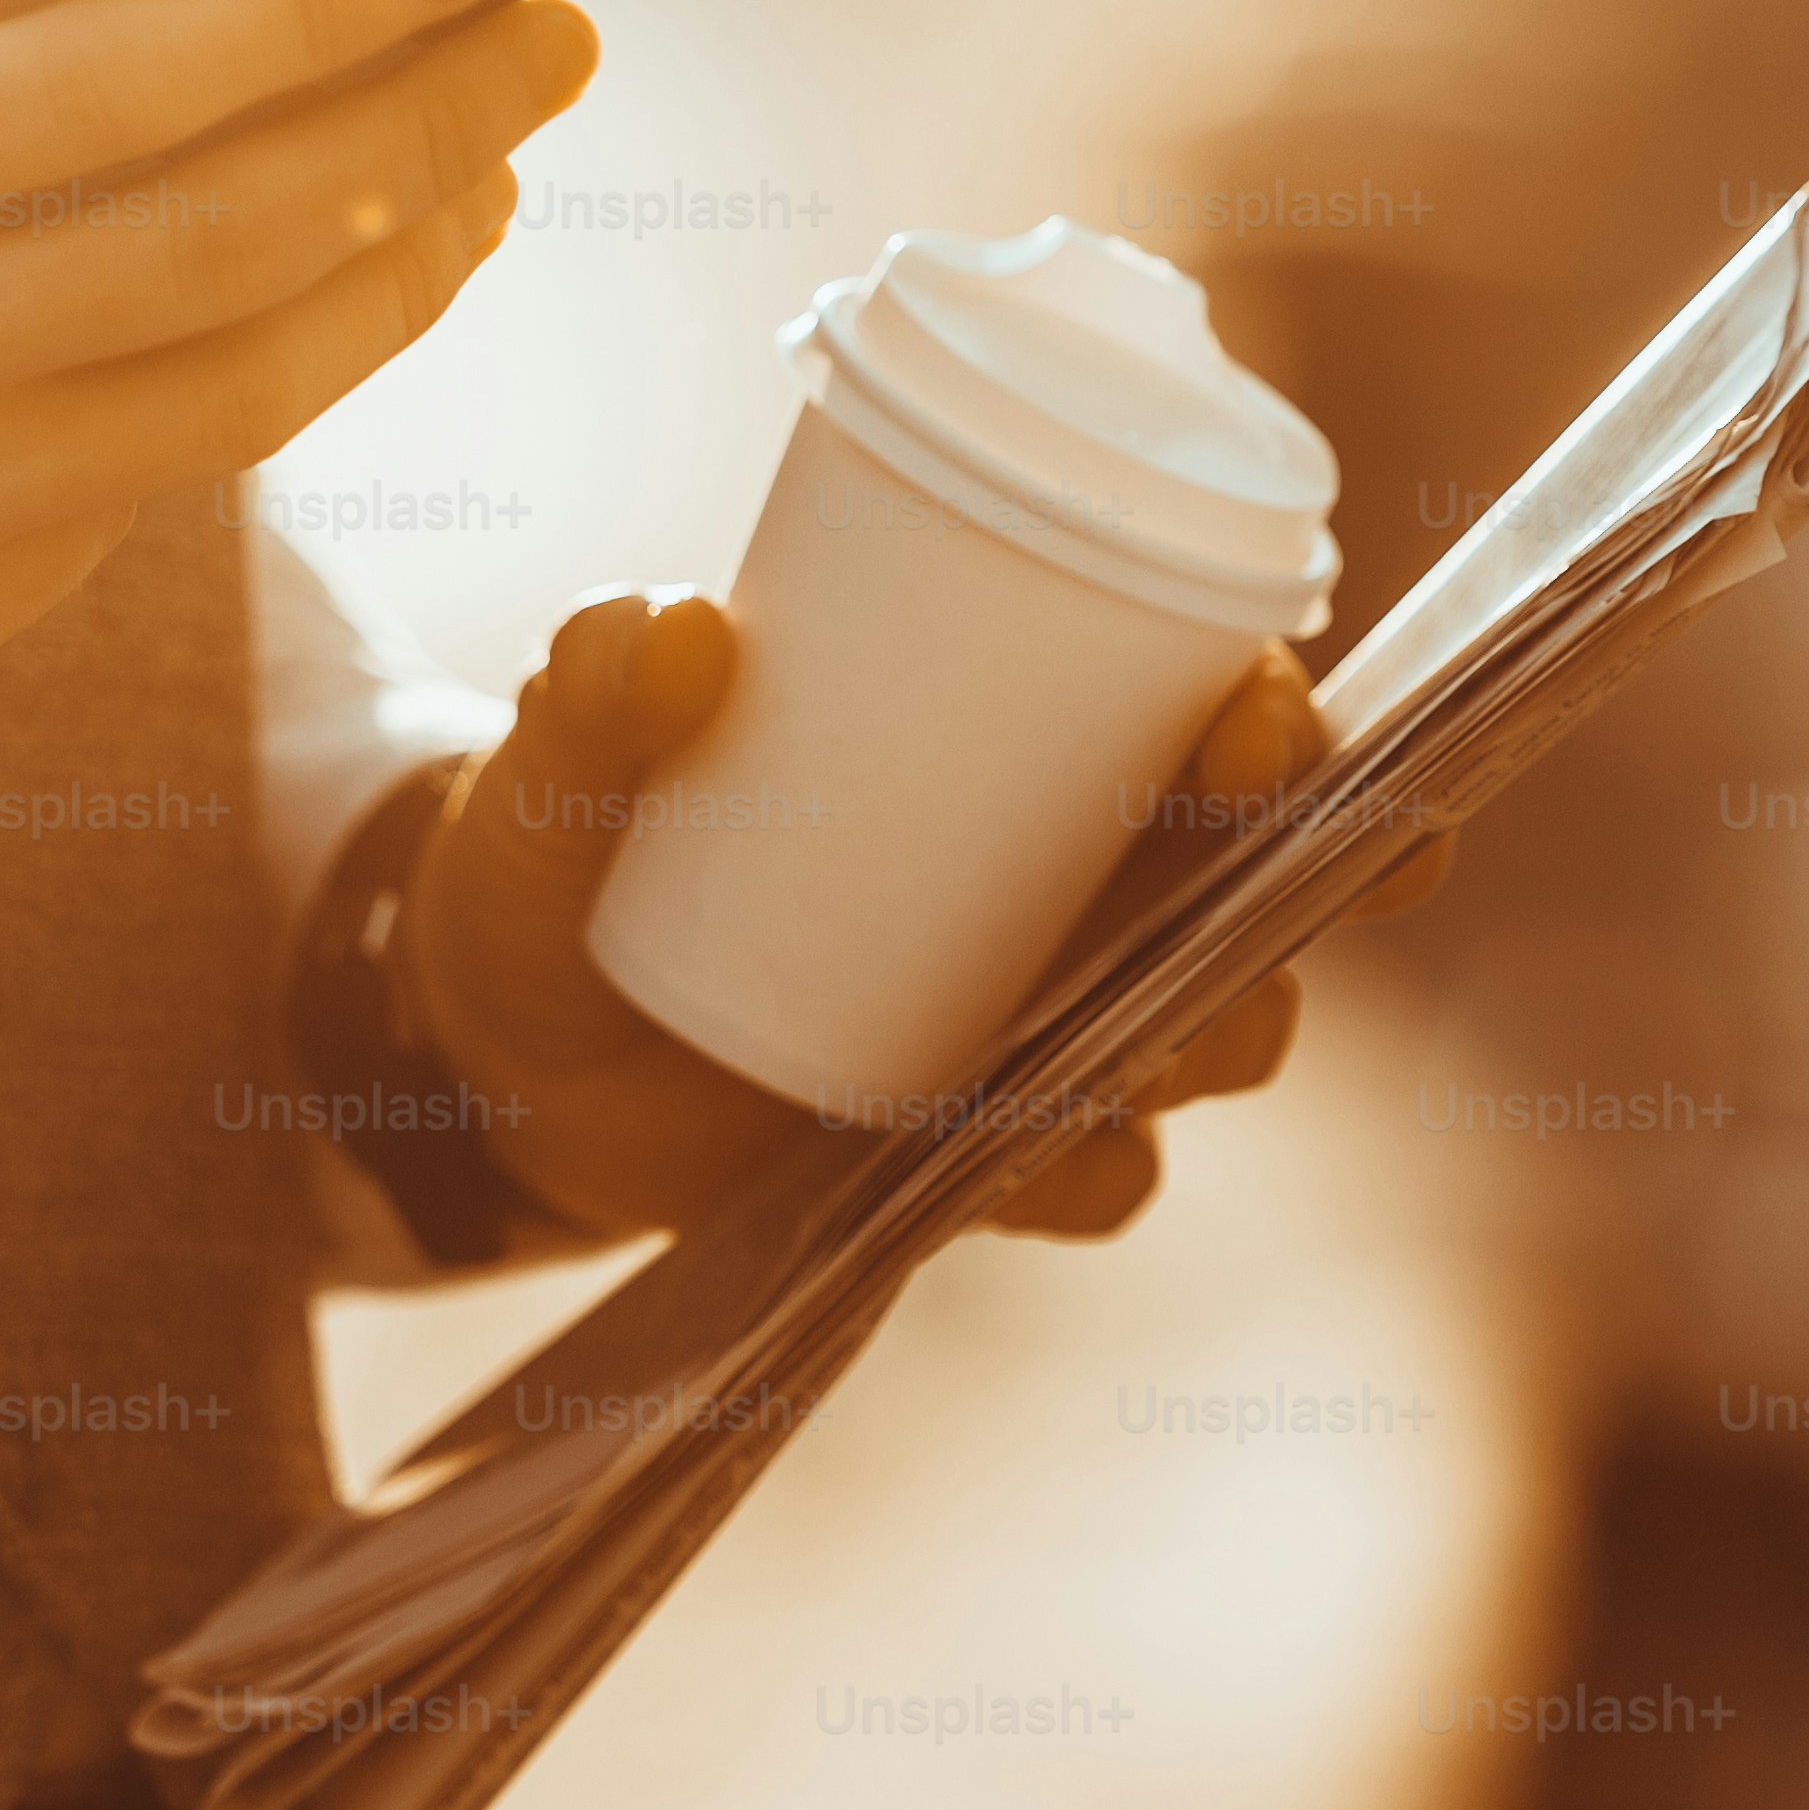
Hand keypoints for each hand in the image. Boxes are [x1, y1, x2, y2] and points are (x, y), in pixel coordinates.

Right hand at [0, 0, 598, 850]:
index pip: (128, 80)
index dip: (325, 4)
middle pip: (237, 243)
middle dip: (436, 126)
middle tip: (559, 42)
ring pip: (239, 396)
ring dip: (404, 281)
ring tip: (492, 182)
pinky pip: (149, 489)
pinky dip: (264, 386)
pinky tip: (337, 298)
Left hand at [387, 588, 1452, 1244]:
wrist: (494, 1041)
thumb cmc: (558, 851)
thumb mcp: (556, 758)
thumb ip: (594, 685)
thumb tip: (676, 633)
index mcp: (1025, 743)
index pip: (1205, 704)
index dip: (1277, 708)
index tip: (1253, 714)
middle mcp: (1072, 882)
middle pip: (1265, 872)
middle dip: (1314, 872)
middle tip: (1241, 868)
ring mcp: (1040, 1024)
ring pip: (1211, 1030)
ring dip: (1220, 1030)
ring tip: (1156, 1035)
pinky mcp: (982, 1149)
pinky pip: (1093, 1176)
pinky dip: (1088, 1167)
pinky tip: (1045, 1149)